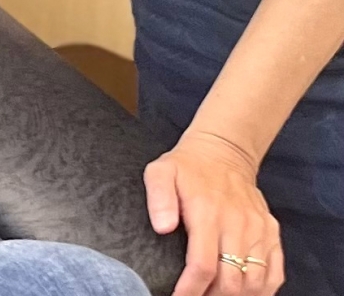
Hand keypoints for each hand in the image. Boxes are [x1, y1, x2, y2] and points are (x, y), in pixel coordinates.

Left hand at [145, 130, 282, 295]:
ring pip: (255, 282)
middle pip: (231, 282)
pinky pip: (275, 274)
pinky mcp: (271, 233)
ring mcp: (258, 231)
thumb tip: (162, 227)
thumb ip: (158, 198)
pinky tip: (243, 292)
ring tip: (214, 294)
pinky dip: (261, 291)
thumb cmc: (188, 166)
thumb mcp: (161, 171)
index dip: (191, 290)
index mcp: (207, 213)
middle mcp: (237, 225)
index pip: (203, 266)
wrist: (224, 151)